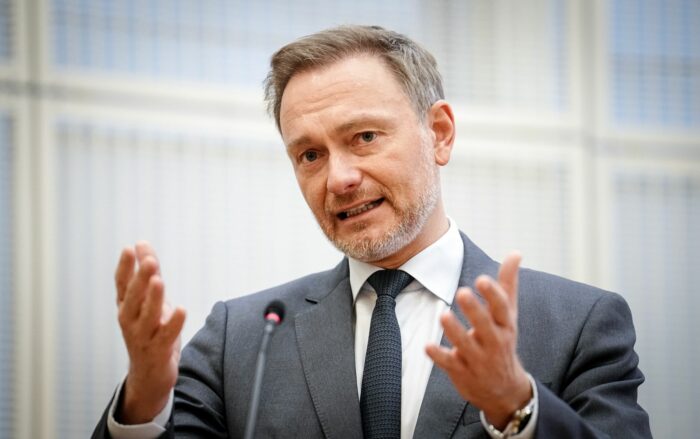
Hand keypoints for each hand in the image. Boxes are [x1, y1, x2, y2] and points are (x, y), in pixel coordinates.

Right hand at [114, 242, 185, 423]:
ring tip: (159, 281)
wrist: (149, 374)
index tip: (129, 249)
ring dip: (153, 298)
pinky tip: (181, 309)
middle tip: (149, 262)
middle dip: (141, 279)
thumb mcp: (147, 299)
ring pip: (147, 316)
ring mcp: (142, 337)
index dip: (124, 267)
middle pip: (133, 298)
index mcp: (126, 306)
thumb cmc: (149, 330)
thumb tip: (141, 243)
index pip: (122, 284)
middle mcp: (129, 320)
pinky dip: (173, 323)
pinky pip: (166, 336)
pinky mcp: (157, 351)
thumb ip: (147, 272)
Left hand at [426, 252, 530, 428]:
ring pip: (466, 345)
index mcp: (505, 326)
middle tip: (462, 292)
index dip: (493, 294)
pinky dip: (439, 356)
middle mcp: (494, 343)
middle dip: (475, 310)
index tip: (482, 279)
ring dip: (455, 331)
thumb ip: (508, 284)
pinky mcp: (462, 372)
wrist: (504, 389)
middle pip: (485, 326)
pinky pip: (449, 363)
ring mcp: (478, 359)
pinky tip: (428, 346)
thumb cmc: (502, 341)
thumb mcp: (508, 315)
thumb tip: (516, 252)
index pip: (502, 309)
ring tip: (443, 315)